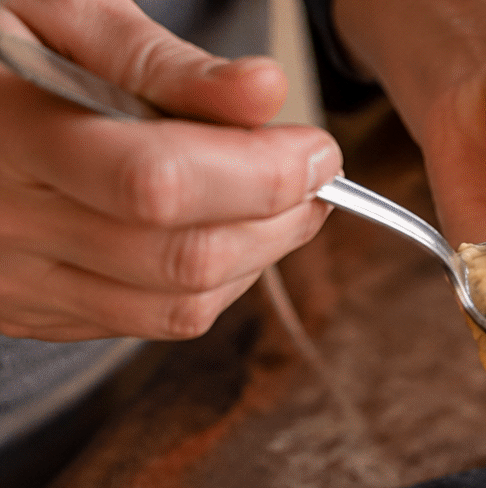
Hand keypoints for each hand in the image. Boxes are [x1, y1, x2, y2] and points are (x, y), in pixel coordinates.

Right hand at [0, 0, 340, 341]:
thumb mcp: (48, 9)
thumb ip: (157, 60)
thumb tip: (264, 92)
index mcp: (3, 133)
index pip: (159, 185)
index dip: (260, 174)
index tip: (316, 146)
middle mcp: (4, 224)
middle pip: (184, 257)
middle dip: (279, 217)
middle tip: (311, 170)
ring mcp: (13, 281)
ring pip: (178, 305)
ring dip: (258, 257)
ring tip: (278, 199)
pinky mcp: (30, 311)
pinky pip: (149, 320)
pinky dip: (211, 282)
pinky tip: (220, 228)